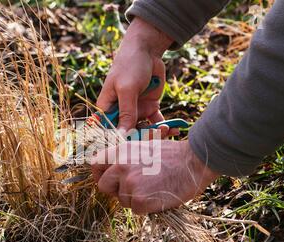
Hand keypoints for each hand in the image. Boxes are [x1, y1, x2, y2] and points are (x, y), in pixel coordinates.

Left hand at [91, 140, 219, 213]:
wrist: (194, 161)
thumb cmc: (173, 155)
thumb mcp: (143, 148)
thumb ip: (125, 159)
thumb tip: (112, 174)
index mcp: (121, 151)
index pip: (94, 164)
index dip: (99, 175)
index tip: (108, 181)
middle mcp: (120, 166)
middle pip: (103, 186)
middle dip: (115, 191)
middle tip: (132, 190)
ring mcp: (129, 183)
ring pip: (122, 200)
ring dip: (135, 199)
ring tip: (154, 188)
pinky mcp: (140, 199)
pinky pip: (136, 209)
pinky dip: (147, 207)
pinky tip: (159, 196)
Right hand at [97, 17, 174, 134]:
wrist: (148, 49)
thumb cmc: (130, 65)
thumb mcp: (127, 89)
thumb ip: (126, 112)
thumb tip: (122, 135)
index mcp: (107, 109)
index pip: (110, 131)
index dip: (119, 142)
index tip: (132, 149)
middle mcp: (120, 113)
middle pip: (129, 133)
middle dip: (143, 138)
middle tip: (157, 137)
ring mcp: (136, 111)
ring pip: (144, 130)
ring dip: (156, 134)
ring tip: (169, 130)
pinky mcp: (150, 108)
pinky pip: (156, 122)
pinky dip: (166, 126)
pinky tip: (175, 129)